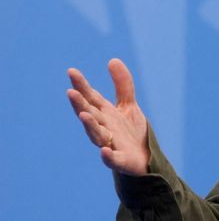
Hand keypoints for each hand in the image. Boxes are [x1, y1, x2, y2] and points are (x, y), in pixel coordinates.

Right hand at [67, 58, 149, 175]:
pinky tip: (105, 151)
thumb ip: (122, 85)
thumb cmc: (131, 132)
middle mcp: (103, 128)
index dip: (81, 86)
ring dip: (89, 126)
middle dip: (80, 105)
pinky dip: (108, 156)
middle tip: (71, 92)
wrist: (145, 159)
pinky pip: (112, 159)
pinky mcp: (120, 160)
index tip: (72, 71)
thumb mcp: (128, 105)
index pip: (90, 98)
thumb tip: (113, 60)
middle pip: (90, 115)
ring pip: (96, 135)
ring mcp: (110, 144)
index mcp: (104, 114)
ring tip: (83, 115)